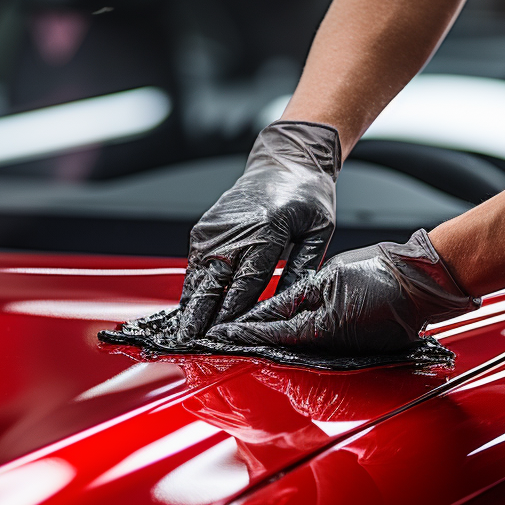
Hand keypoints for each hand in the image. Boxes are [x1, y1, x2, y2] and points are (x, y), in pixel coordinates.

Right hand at [176, 121, 339, 340]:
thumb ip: (304, 269)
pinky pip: (194, 264)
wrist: (285, 160)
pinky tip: (190, 310)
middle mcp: (235, 230)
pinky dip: (192, 288)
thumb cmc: (306, 194)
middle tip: (190, 345)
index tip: (223, 339)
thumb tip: (290, 307)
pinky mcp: (204, 227)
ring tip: (185, 335)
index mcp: (267, 231)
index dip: (231, 316)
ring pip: (197, 277)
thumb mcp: (319, 230)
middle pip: (212, 284)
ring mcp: (215, 228)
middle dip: (200, 317)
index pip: (245, 285)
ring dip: (190, 306)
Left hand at [207, 229, 479, 353]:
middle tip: (226, 340)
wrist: (418, 281)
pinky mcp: (354, 348)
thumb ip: (295, 296)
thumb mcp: (327, 279)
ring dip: (274, 344)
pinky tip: (283, 336)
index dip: (245, 332)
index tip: (223, 332)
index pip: (272, 333)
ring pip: (298, 349)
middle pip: (282, 347)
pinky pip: (318, 347)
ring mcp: (343, 351)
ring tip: (248, 338)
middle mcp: (330, 348)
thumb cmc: (379, 274)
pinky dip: (297, 342)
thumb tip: (266, 310)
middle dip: (255, 343)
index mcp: (320, 329)